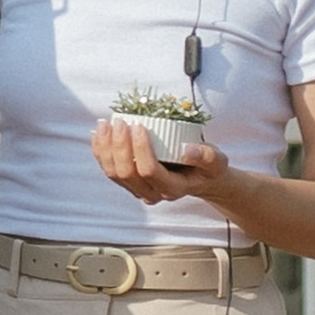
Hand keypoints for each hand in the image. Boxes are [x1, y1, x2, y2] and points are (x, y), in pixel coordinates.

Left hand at [91, 118, 235, 211]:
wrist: (199, 178)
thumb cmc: (207, 167)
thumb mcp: (216, 161)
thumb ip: (206, 156)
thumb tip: (187, 149)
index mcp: (172, 188)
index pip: (149, 171)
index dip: (140, 149)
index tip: (139, 125)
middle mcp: (151, 193)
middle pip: (126, 173)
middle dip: (119, 146)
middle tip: (119, 122)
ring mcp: (137, 189)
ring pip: (113, 173)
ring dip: (105, 148)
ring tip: (105, 124)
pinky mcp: (128, 182)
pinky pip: (108, 168)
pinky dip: (100, 150)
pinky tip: (98, 133)